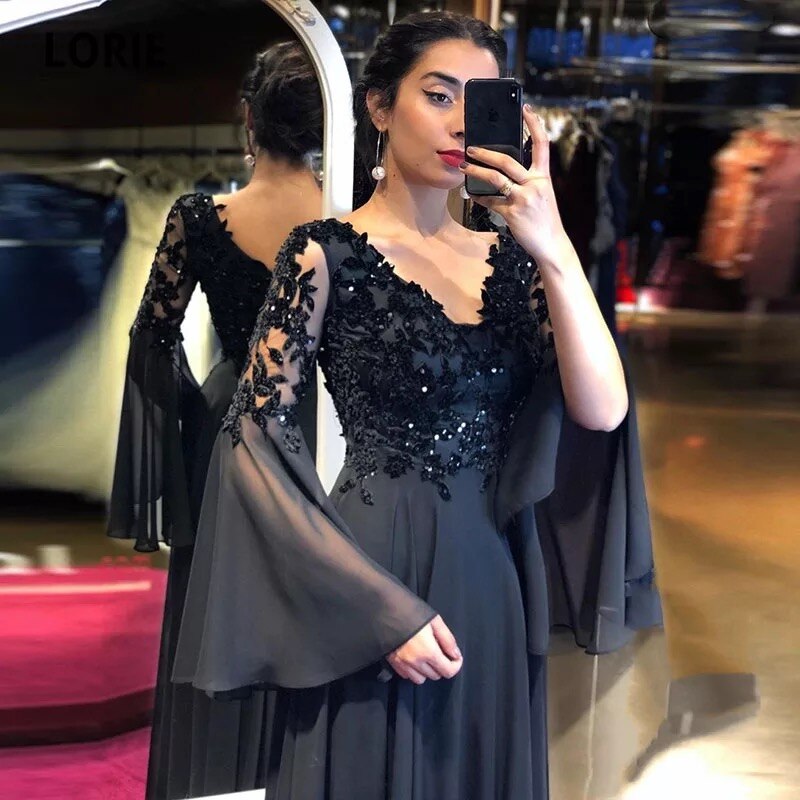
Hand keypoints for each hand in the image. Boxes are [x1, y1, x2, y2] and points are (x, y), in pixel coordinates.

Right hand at [386, 615, 462, 684]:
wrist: (385, 609)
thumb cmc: (410, 611)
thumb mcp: (435, 620)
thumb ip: (448, 640)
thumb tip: (455, 655)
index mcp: (428, 651)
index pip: (448, 671)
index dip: (456, 665)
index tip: (456, 657)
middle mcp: (416, 662)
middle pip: (436, 676)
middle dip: (442, 666)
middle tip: (441, 652)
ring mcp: (403, 664)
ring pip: (421, 679)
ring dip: (427, 671)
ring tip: (426, 656)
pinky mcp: (393, 663)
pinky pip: (407, 675)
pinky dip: (413, 670)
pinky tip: (414, 658)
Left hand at [460, 104, 570, 267]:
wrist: (551, 244)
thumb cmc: (544, 219)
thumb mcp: (542, 195)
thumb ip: (528, 182)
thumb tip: (505, 171)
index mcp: (544, 177)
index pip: (542, 144)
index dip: (534, 124)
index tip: (525, 108)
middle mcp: (535, 184)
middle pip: (508, 161)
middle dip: (486, 153)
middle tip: (471, 148)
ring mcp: (523, 199)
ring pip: (496, 179)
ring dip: (476, 171)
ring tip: (464, 167)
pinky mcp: (513, 213)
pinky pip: (491, 202)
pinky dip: (479, 197)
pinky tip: (471, 194)